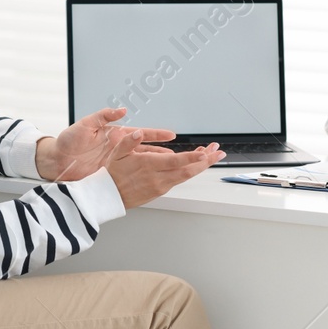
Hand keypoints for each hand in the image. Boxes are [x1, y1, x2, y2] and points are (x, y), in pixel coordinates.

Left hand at [36, 107, 174, 181]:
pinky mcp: (110, 174)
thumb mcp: (85, 125)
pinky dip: (143, 177)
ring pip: (141, 164)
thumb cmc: (68, 141)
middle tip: (181, 153)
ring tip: (173, 168)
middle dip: (163, 151)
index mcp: (114, 135)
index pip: (140, 134)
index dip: (156, 134)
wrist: (55, 161)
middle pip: (146, 150)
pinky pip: (130, 175)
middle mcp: (118, 148)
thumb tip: (121, 110)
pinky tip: (153, 179)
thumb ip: (102, 116)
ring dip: (157, 165)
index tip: (171, 135)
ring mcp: (115, 162)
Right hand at [105, 129, 224, 207]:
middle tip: (219, 152)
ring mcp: (161, 185)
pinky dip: (190, 170)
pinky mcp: (161, 190)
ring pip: (186, 176)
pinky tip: (195, 163)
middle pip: (188, 170)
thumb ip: (129, 141)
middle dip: (206, 161)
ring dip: (201, 165)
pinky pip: (180, 179)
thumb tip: (138, 132)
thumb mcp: (117, 153)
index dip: (191, 157)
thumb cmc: (113, 174)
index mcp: (149, 165)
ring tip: (211, 155)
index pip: (175, 161)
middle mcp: (158, 177)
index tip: (204, 153)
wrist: (109, 196)